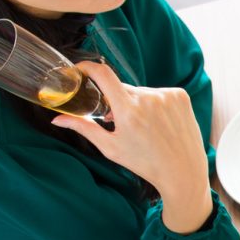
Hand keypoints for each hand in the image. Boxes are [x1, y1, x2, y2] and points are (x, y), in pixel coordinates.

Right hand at [51, 61, 211, 230]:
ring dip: (137, 103)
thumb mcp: (111, 147)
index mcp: (128, 111)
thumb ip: (84, 128)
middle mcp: (148, 99)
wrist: (183, 172)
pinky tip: (161, 123)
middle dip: (117, 100)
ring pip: (141, 91)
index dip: (88, 67)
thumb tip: (57, 118)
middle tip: (120, 121)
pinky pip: (159, 93)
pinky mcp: (181, 96)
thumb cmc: (145, 163)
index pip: (103, 74)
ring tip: (146, 127)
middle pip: (122, 88)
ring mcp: (167, 96)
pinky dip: (155, 103)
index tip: (81, 69)